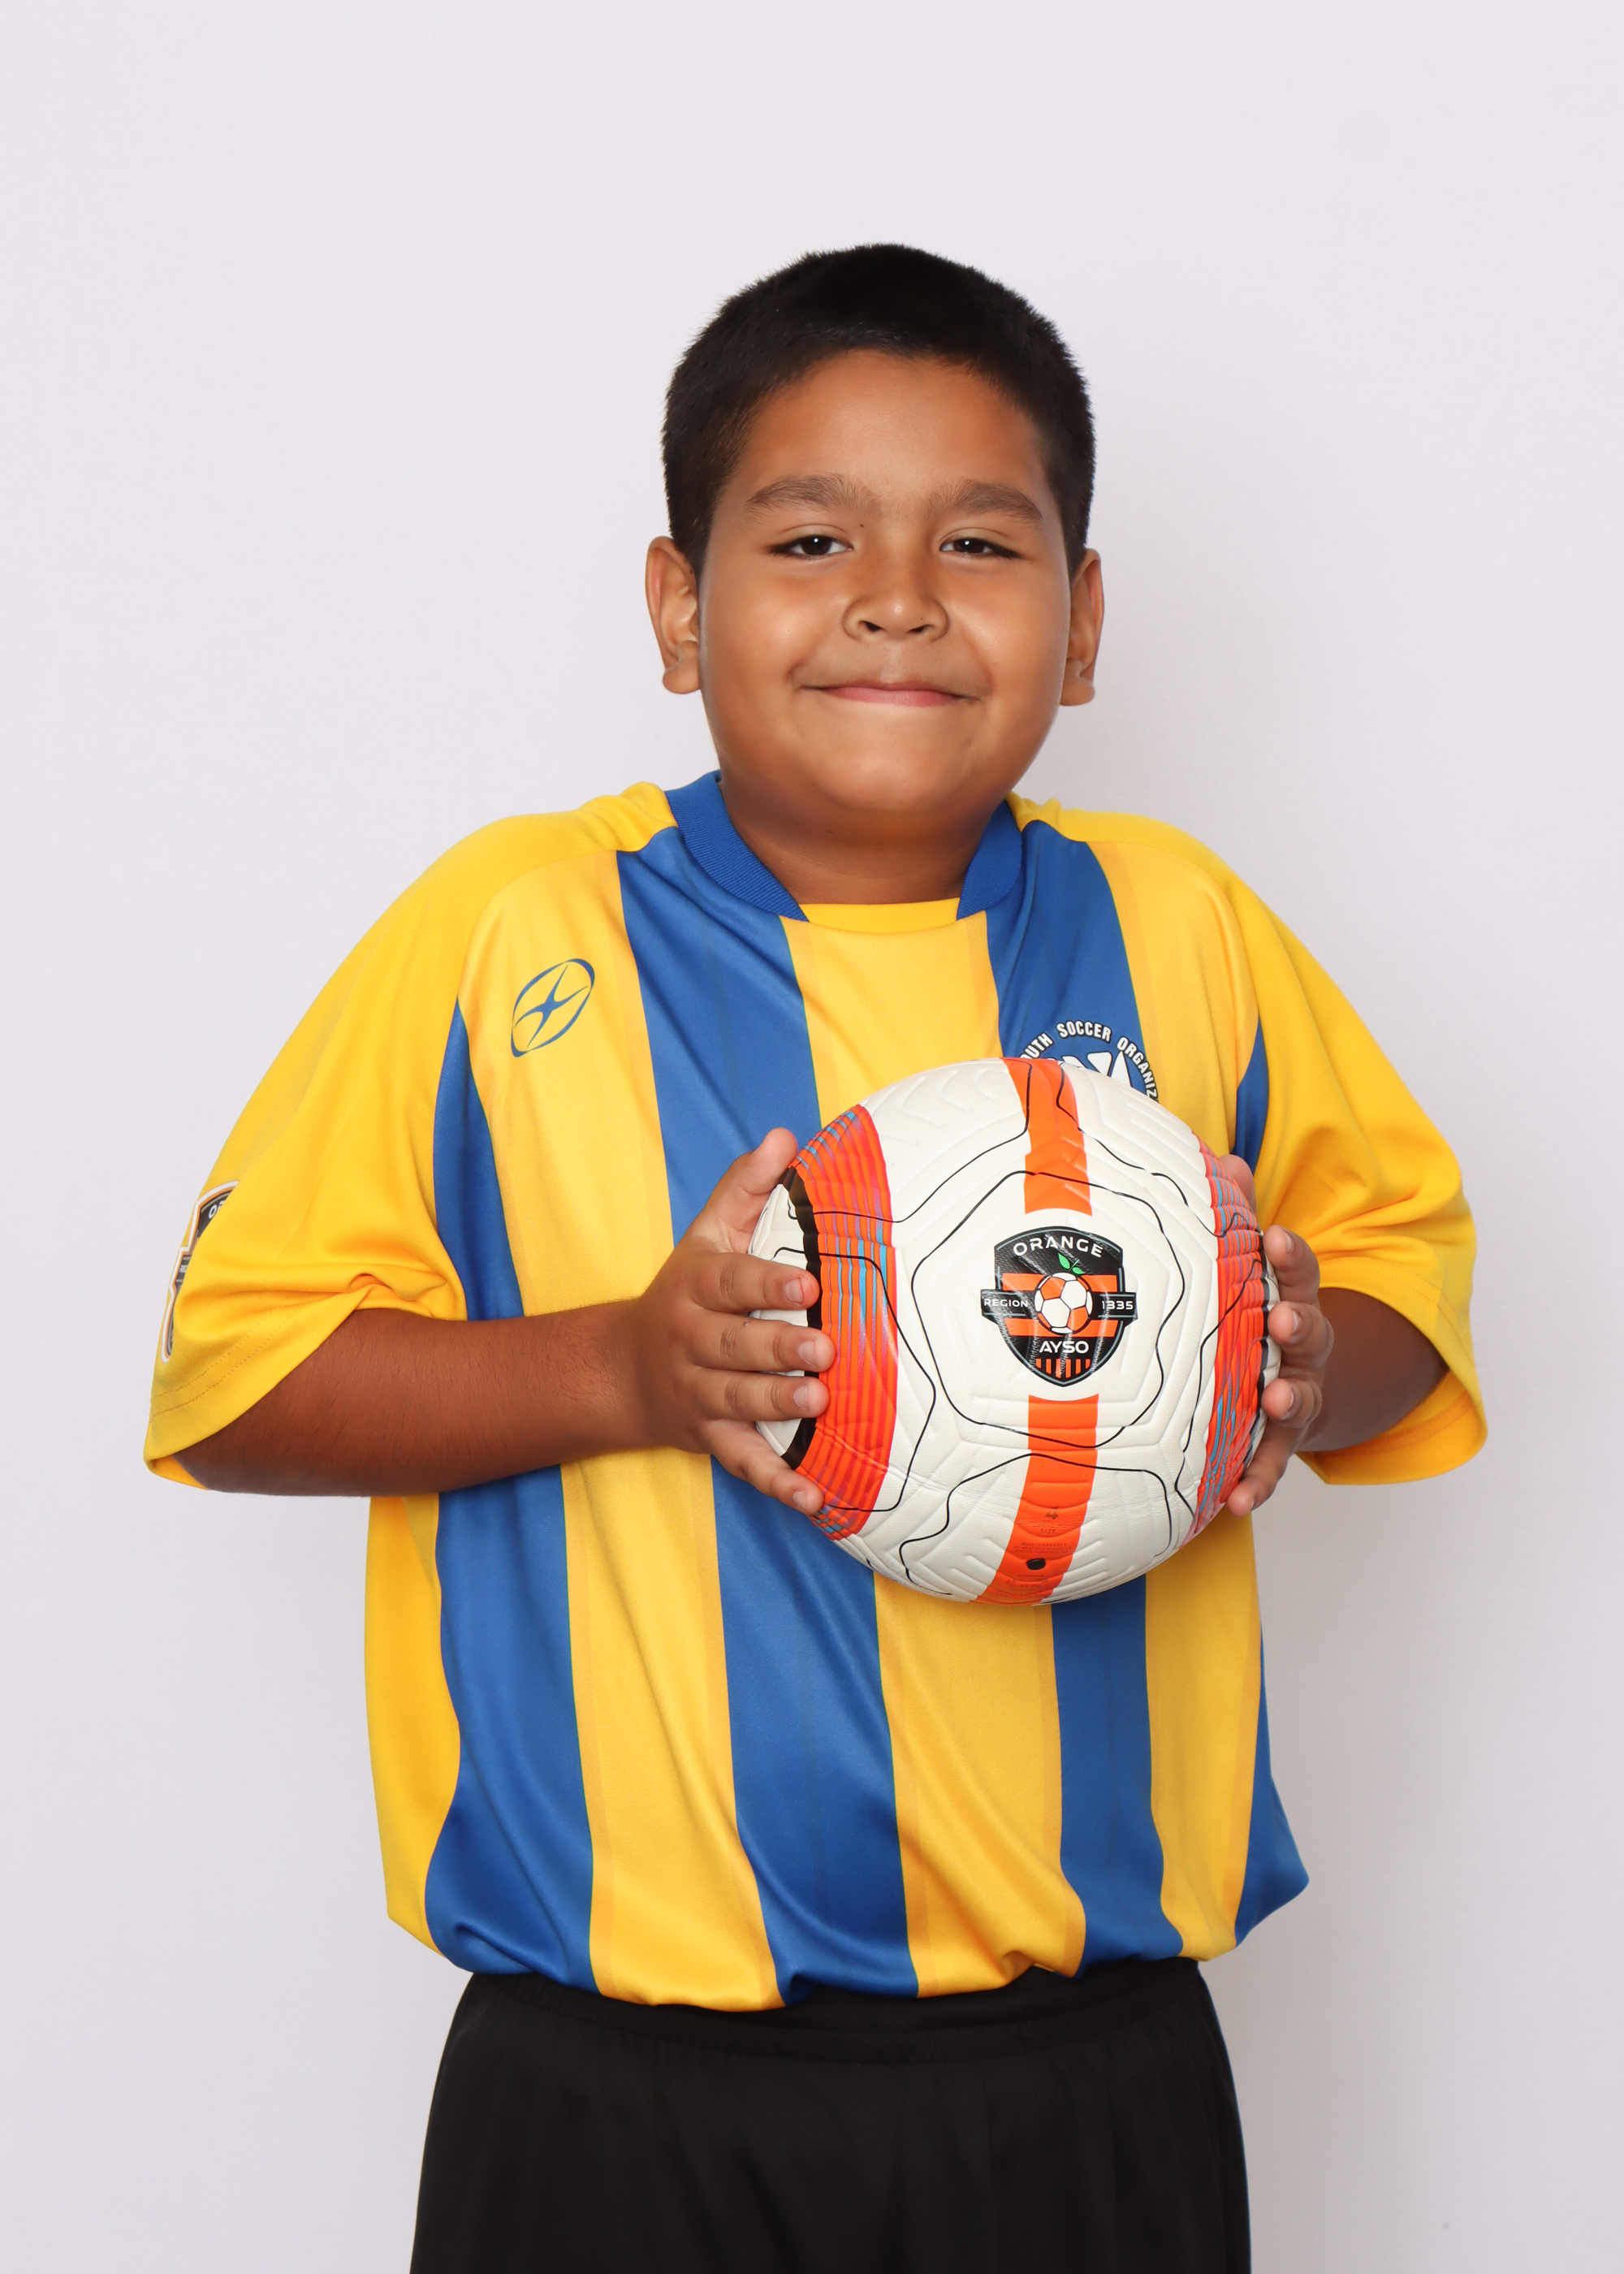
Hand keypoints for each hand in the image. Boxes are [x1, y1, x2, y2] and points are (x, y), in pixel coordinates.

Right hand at [624, 1130, 833, 1513]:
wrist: (621, 1372)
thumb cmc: (686, 1295)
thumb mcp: (704, 1237)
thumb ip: (744, 1188)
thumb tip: (785, 1134)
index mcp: (695, 1290)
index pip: (729, 1283)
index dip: (766, 1285)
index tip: (807, 1284)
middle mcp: (692, 1344)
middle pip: (733, 1347)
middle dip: (777, 1350)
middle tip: (822, 1349)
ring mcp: (698, 1395)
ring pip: (736, 1403)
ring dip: (776, 1406)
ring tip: (818, 1402)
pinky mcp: (709, 1439)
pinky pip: (742, 1463)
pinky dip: (777, 1483)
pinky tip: (815, 1495)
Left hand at [1218, 1155, 1333, 1516]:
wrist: (1289, 1382)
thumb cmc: (1252, 1311)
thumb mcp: (1247, 1265)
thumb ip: (1235, 1216)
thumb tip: (1221, 1161)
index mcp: (1291, 1297)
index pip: (1299, 1270)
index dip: (1289, 1255)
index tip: (1274, 1237)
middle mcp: (1302, 1348)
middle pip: (1311, 1333)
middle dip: (1300, 1325)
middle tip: (1282, 1320)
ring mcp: (1294, 1397)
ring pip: (1299, 1400)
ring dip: (1290, 1402)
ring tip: (1276, 1404)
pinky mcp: (1276, 1444)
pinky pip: (1268, 1465)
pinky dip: (1256, 1482)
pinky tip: (1234, 1501)